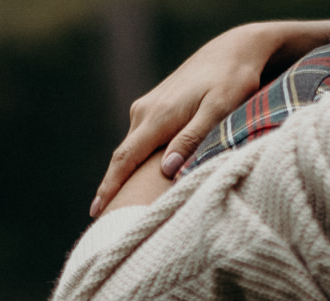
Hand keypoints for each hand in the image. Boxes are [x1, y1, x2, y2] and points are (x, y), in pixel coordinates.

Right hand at [90, 19, 329, 216]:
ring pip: (132, 149)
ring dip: (125, 176)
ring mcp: (148, 108)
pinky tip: (139, 180)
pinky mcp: (155, 107)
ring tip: (121, 208)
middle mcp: (145, 111)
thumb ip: (192, 138)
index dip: (110, 187)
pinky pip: (141, 140)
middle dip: (113, 188)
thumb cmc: (232, 81)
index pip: (125, 158)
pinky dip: (137, 161)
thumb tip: (167, 169)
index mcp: (157, 116)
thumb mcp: (219, 110)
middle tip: (105, 222)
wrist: (232, 50)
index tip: (97, 212)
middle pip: (123, 157)